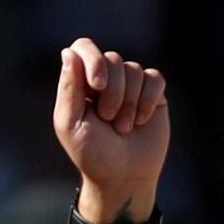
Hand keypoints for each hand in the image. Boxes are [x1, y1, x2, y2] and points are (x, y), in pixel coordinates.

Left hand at [52, 41, 170, 223]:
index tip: (97, 86)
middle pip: (112, 59)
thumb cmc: (92, 152)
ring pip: (134, 69)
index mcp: (80, 81)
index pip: (84, 47)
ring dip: (129, 103)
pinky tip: (141, 120)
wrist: (123, 176)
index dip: (93, 60)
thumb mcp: (71, 123)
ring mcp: (131, 84)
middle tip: (108, 121)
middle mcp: (106, 77)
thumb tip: (69, 52)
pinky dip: (147, 101)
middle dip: (112, 94)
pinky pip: (155, 79)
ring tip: (123, 128)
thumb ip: (69, 88)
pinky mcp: (154, 93)